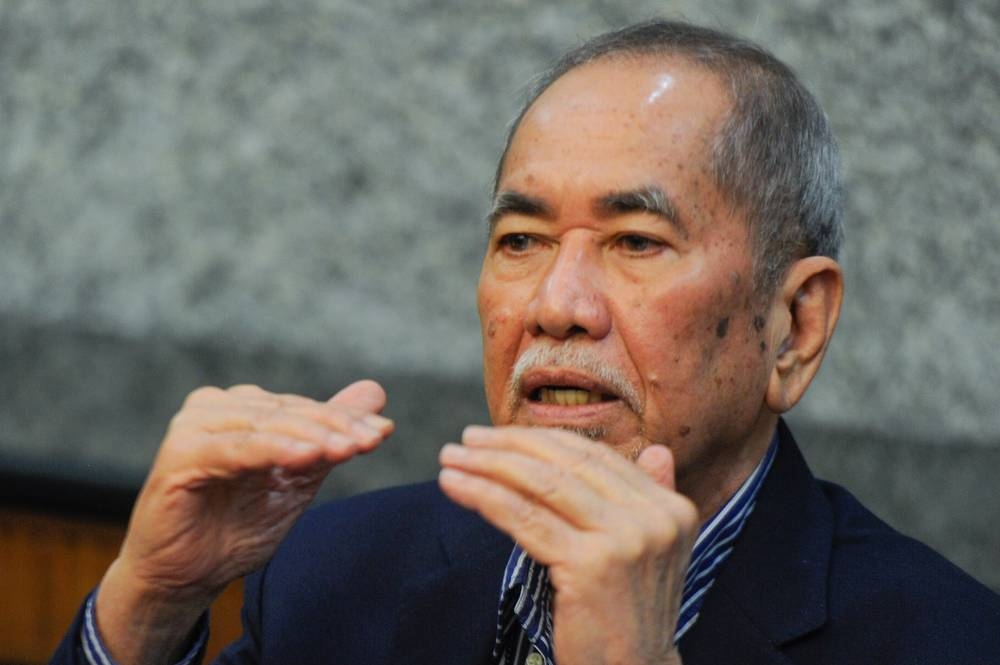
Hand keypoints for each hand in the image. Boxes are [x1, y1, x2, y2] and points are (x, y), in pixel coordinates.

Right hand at [96, 380, 392, 663]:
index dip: (346, 420)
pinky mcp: (180, 455)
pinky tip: (306, 458)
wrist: (186, 577)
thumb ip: (330, 434)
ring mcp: (195, 427)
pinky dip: (274, 451)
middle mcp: (217, 407)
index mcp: (244, 408)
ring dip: (311, 437)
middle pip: (288, 412)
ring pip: (266, 426)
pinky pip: (236, 449)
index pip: (303, 408)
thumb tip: (375, 392)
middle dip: (335, 427)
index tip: (383, 433)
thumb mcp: (298, 478)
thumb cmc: (237, 526)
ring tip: (348, 449)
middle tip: (372, 439)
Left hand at [439, 426, 695, 664]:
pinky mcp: (591, 565)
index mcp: (670, 508)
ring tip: (450, 459)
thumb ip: (650, 499)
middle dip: (508, 446)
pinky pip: (525, 518)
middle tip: (465, 439)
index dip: (541, 440)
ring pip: (542, 485)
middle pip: (566, 464)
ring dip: (487, 466)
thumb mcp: (650, 552)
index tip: (498, 434)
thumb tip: (655, 449)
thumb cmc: (626, 615)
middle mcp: (654, 517)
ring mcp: (625, 540)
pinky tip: (456, 487)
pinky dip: (484, 497)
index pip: (595, 457)